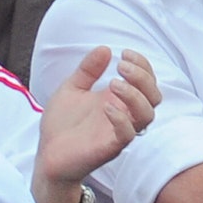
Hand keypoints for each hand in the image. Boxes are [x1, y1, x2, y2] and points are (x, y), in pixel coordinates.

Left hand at [31, 47, 160, 202]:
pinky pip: (128, 135)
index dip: (143, 66)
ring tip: (114, 84)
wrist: (47, 154)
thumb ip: (88, 70)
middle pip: (154, 96)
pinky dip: (121, 119)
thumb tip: (105, 48)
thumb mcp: (72, 88)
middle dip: (143, 78)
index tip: (125, 53)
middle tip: (122, 66)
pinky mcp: (111, 147)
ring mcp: (120, 131)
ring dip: (136, 96)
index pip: (148, 82)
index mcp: (120, 100)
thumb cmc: (62, 124)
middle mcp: (126, 114)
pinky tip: (105, 107)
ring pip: (147, 115)